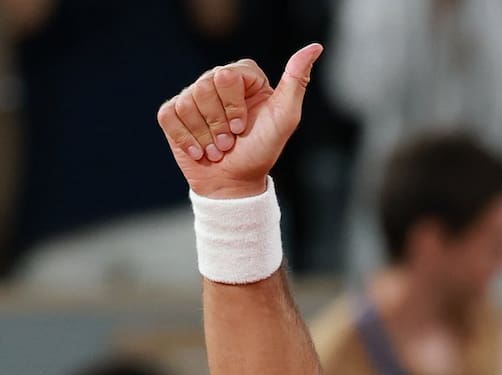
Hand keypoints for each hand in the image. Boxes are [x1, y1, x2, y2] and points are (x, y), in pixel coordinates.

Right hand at [157, 43, 322, 198]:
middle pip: (204, 88)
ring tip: (217, 149)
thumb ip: (296, 81)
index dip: (234, 107)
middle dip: (219, 124)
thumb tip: (314, 48)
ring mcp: (192, 96)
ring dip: (205, 136)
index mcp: (242, 76)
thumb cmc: (261, 150)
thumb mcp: (285, 117)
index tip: (243, 128)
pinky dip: (186, 140)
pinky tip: (199, 151)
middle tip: (231, 141)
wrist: (235, 183)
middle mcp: (215, 81)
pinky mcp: (173, 113)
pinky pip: (170, 116)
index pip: (226, 76)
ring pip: (187, 104)